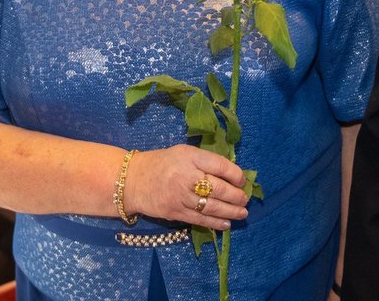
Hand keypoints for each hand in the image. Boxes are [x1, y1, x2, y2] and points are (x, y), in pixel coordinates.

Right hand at [123, 145, 248, 230]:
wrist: (133, 180)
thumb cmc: (163, 163)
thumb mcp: (185, 153)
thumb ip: (205, 160)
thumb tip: (232, 173)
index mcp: (190, 157)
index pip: (219, 165)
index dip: (235, 174)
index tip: (242, 180)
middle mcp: (186, 176)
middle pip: (217, 188)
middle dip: (236, 196)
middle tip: (245, 199)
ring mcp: (180, 196)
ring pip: (211, 206)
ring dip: (230, 212)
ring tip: (242, 213)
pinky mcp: (175, 212)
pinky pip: (199, 219)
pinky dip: (214, 223)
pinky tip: (226, 224)